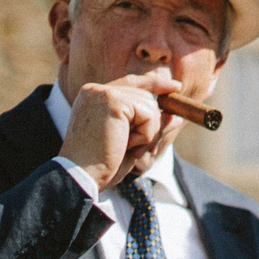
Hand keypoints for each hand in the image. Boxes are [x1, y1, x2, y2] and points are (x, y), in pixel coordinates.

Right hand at [62, 68, 183, 188]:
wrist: (81, 176)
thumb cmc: (102, 166)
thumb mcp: (132, 144)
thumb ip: (151, 127)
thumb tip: (176, 117)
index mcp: (94, 98)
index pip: (131, 82)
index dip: (155, 84)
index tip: (176, 87)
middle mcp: (96, 90)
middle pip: (145, 96)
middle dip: (149, 125)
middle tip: (127, 147)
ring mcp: (103, 93)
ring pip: (150, 106)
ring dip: (145, 133)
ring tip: (122, 146)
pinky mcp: (112, 100)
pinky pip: (149, 115)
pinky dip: (144, 135)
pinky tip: (125, 144)